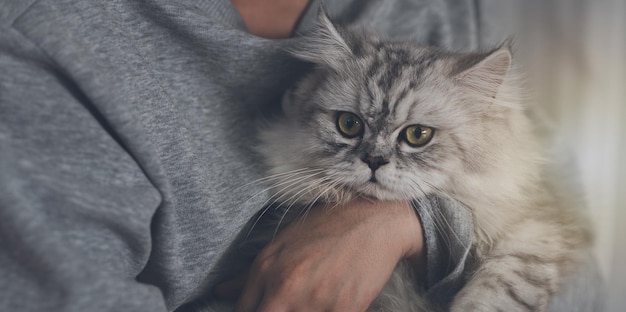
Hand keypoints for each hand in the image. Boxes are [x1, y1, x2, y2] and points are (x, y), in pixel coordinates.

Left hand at [215, 199, 424, 311]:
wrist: (374, 220)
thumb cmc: (326, 228)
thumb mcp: (282, 243)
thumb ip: (248, 275)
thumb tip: (220, 292)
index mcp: (266, 270)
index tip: (266, 308)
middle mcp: (286, 286)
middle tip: (288, 306)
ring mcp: (316, 300)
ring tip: (312, 302)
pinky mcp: (346, 309)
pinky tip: (330, 303)